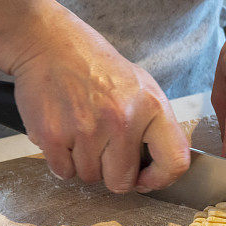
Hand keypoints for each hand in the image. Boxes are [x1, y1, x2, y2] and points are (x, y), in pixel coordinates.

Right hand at [11, 13, 189, 192]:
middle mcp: (122, 120)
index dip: (160, 179)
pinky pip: (63, 171)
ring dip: (84, 163)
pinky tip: (65, 131)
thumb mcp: (142, 88)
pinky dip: (62, 159)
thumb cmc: (97, 68)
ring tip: (81, 130)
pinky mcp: (53, 135)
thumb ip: (154, 129)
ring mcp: (86, 129)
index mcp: (151, 107)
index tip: (146, 179)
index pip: (175, 162)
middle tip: (103, 147)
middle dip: (112, 173)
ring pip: (90, 177)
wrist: (50, 43)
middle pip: (121, 182)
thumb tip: (158, 172)